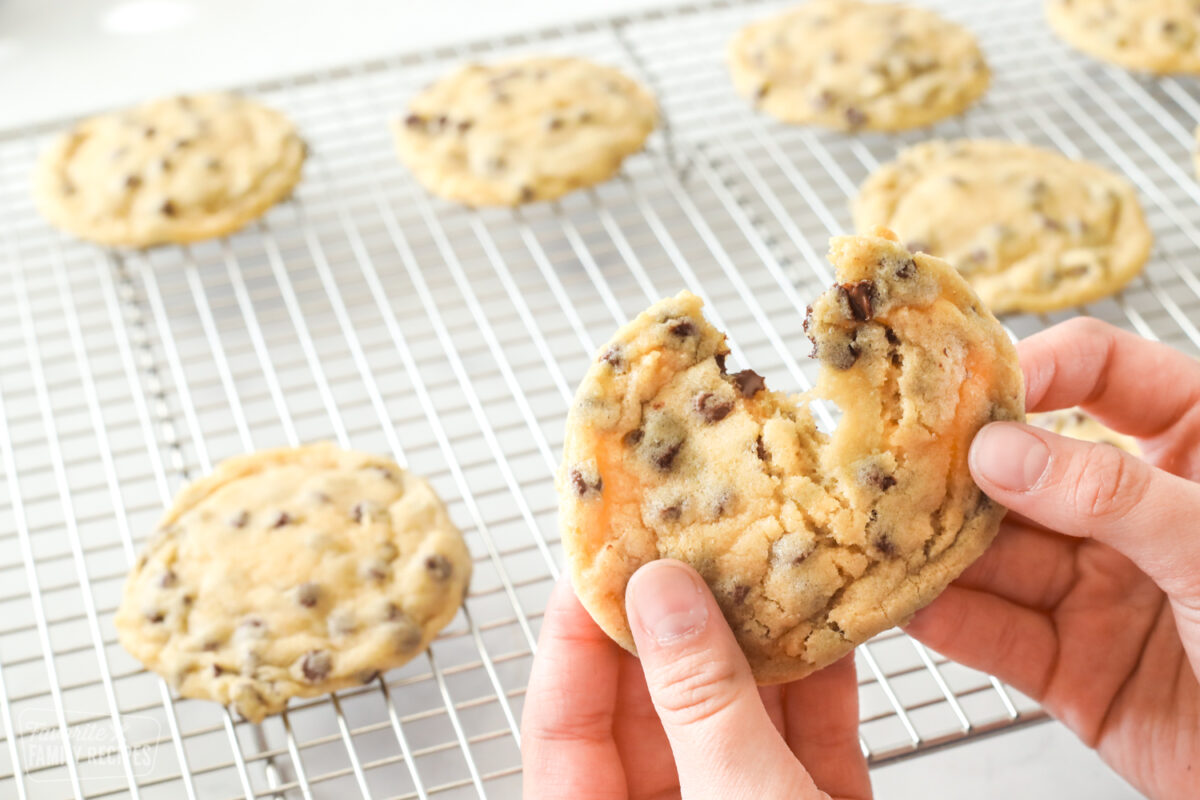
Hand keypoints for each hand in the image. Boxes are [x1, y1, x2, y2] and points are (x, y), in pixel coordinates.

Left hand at [520, 560, 871, 798]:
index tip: (597, 551)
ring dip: (756, 639)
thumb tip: (662, 594)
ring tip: (760, 553)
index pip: (562, 721)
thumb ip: (700, 700)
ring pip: (734, 716)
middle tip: (687, 532)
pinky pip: (806, 739)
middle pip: (651, 706)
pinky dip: (820, 683)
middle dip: (677, 618)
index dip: (575, 630)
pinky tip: (829, 619)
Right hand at [905, 318, 1199, 799]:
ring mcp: (1101, 589)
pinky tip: (903, 601)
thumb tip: (999, 451)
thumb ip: (1109, 493)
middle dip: (957, 467)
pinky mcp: (1073, 667)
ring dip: (938, 545)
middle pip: (1027, 468)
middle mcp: (1136, 512)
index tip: (963, 386)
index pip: (1103, 374)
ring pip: (999, 555)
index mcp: (1193, 452)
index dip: (1034, 368)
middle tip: (889, 459)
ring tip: (877, 529)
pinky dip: (947, 621)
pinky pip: (998, 636)